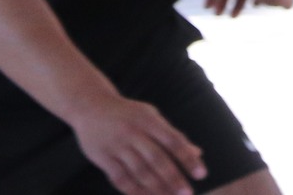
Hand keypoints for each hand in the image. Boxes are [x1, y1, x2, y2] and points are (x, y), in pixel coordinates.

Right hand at [69, 94, 205, 194]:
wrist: (91, 106)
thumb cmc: (129, 114)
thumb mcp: (152, 117)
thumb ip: (172, 136)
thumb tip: (197, 153)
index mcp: (150, 120)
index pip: (174, 141)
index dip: (188, 158)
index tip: (201, 174)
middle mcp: (134, 132)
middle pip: (157, 159)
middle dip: (173, 178)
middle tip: (187, 193)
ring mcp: (117, 145)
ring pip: (139, 171)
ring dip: (156, 188)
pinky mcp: (102, 157)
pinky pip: (120, 178)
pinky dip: (134, 191)